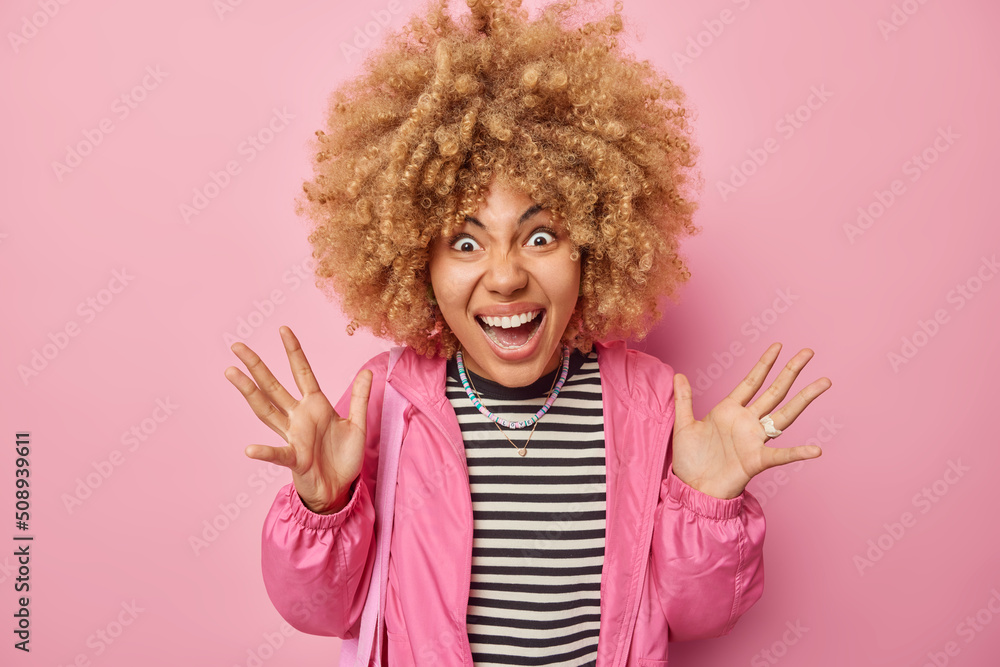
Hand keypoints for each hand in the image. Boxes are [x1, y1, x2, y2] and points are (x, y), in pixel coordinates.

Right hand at [224, 326, 372, 513]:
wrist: (339, 489)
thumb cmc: (343, 457)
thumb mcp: (357, 424)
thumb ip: (359, 398)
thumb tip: (367, 371)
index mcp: (314, 406)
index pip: (302, 373)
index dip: (293, 351)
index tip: (283, 329)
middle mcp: (298, 418)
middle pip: (273, 386)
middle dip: (257, 366)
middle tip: (237, 346)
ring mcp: (294, 437)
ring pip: (267, 410)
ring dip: (249, 392)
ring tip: (231, 374)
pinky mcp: (295, 459)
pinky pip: (278, 454)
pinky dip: (265, 452)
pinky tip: (250, 450)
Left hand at [670, 342, 831, 498]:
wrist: (691, 488)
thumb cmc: (690, 460)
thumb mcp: (684, 425)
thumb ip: (685, 399)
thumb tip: (678, 375)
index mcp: (729, 411)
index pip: (751, 382)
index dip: (764, 364)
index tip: (778, 346)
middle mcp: (746, 422)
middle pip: (774, 391)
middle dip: (791, 371)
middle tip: (808, 352)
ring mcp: (754, 440)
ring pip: (784, 415)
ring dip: (804, 398)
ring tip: (823, 383)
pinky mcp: (756, 461)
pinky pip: (781, 456)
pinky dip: (797, 453)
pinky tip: (816, 450)